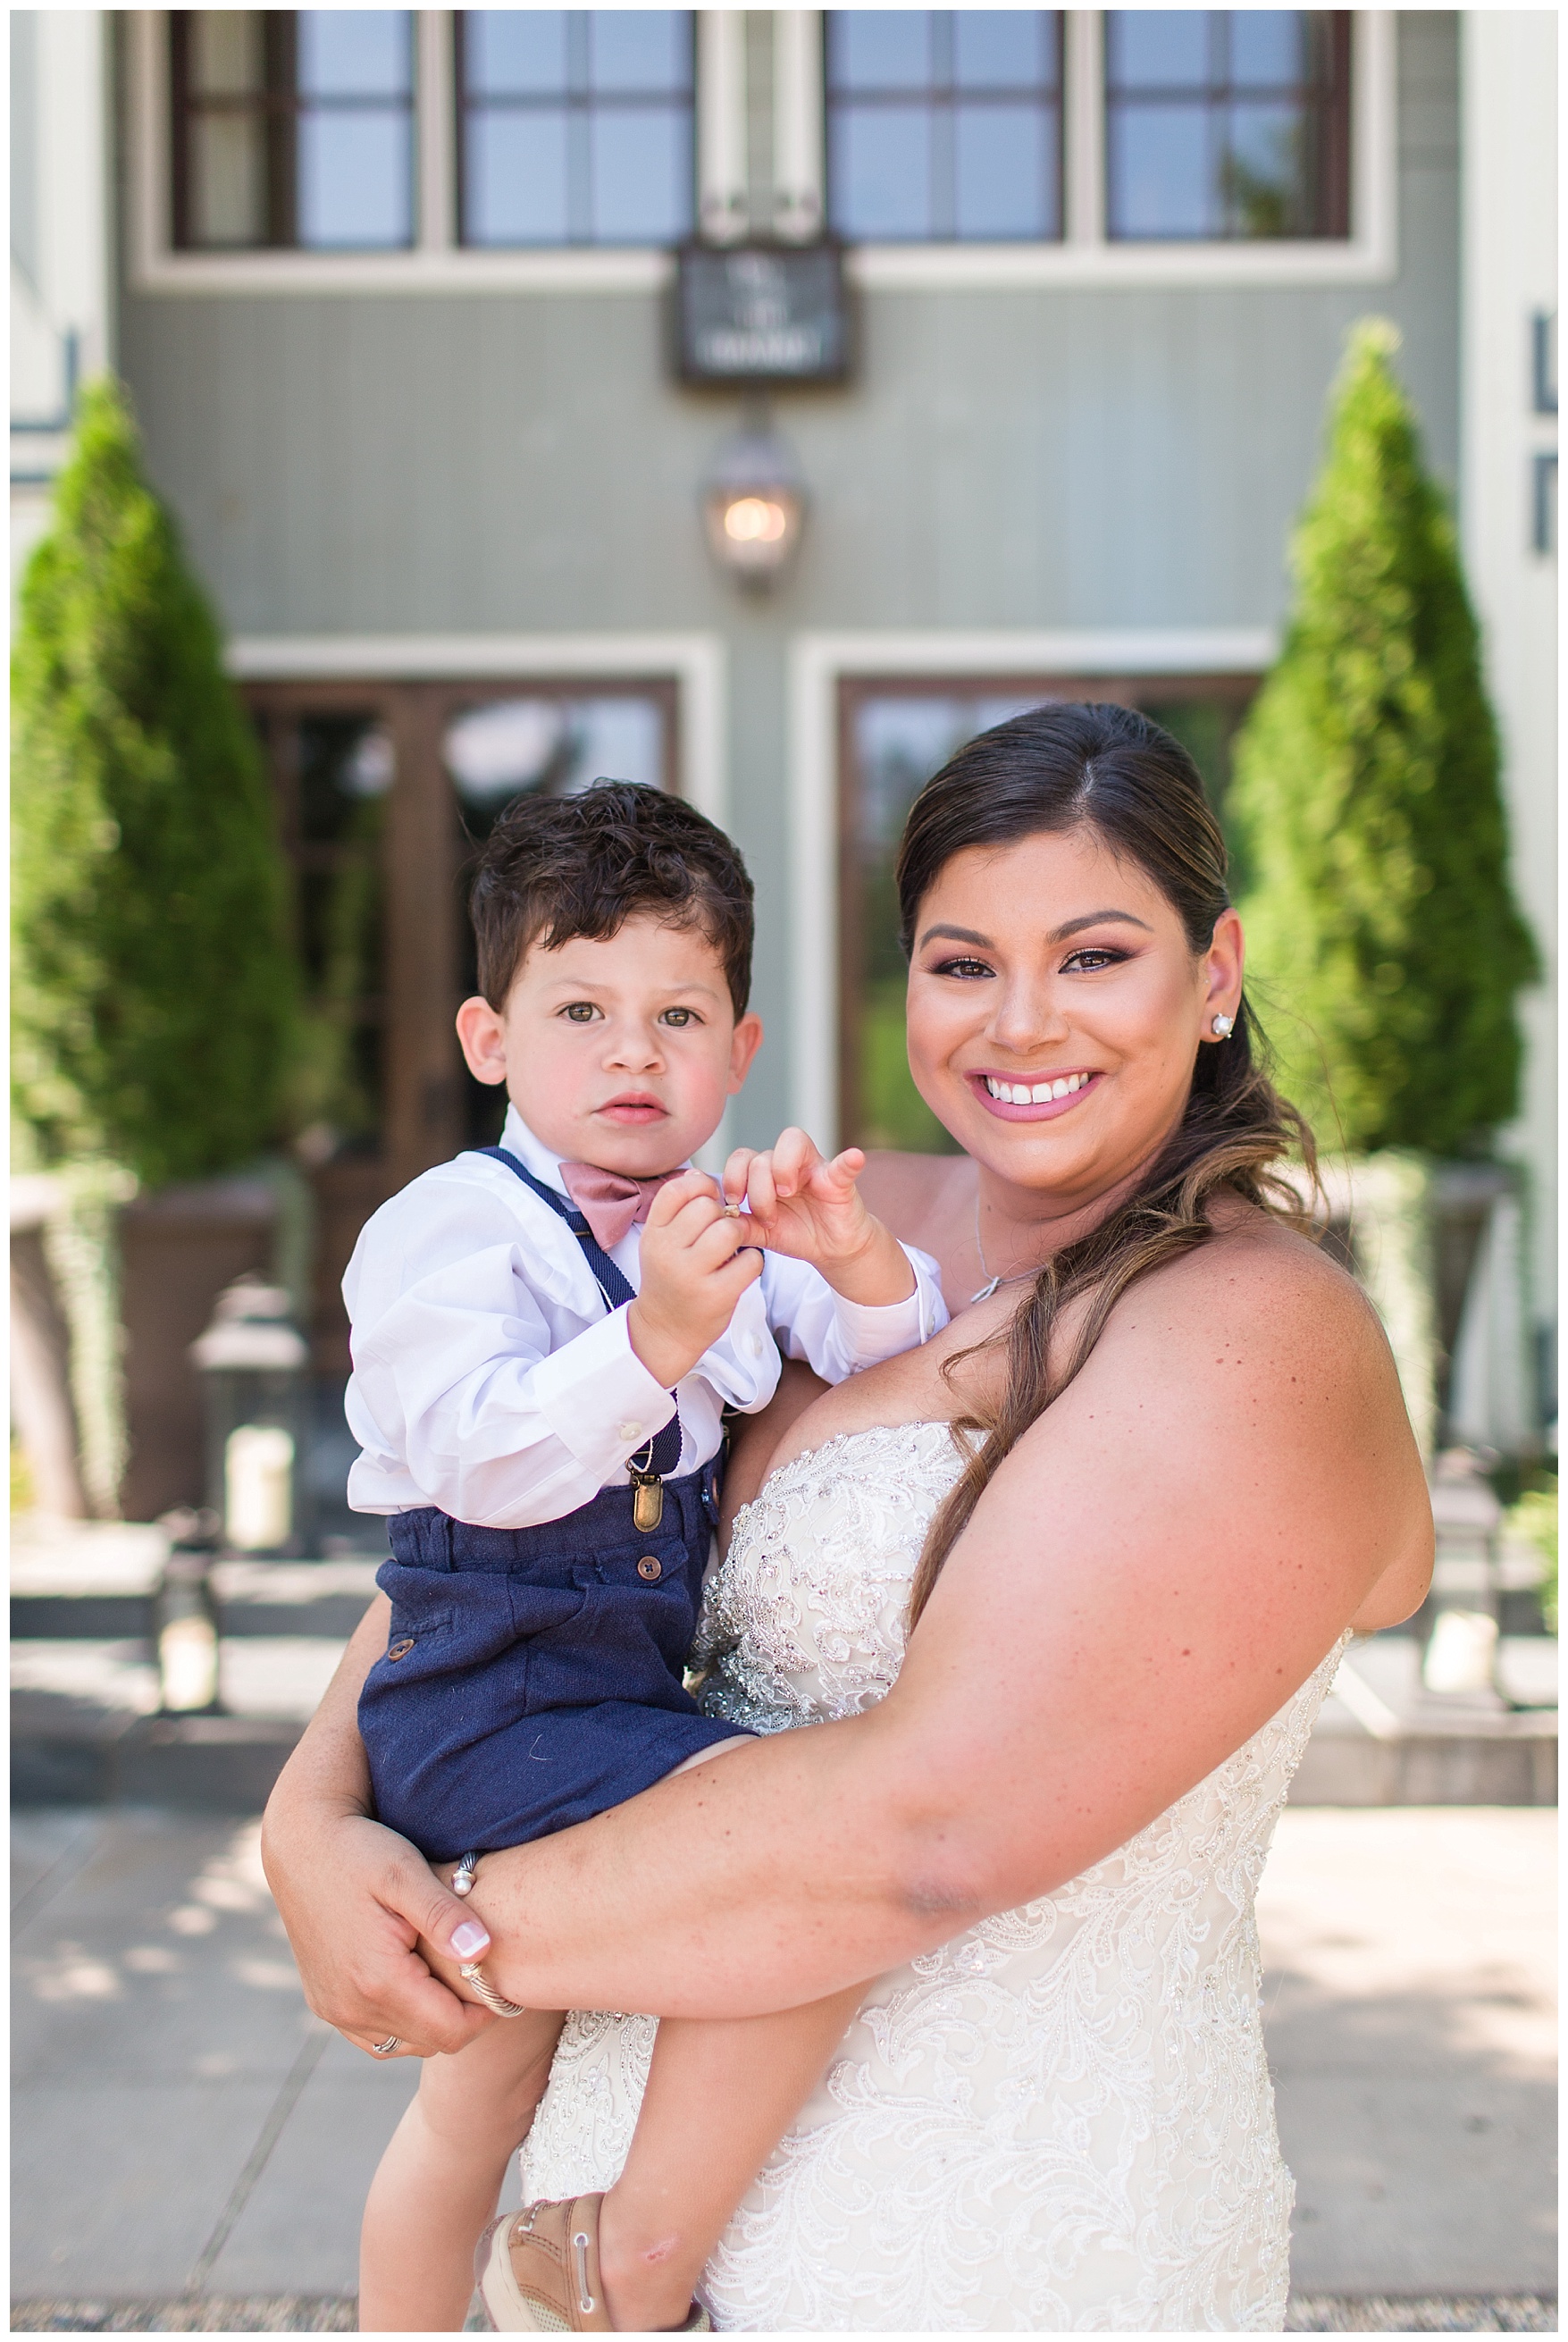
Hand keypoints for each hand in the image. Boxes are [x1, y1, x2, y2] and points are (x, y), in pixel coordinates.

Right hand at [260, 1804, 497, 2060]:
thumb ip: (443, 1915)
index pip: (451, 2031)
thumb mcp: (406, 1872)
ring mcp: (334, 2010)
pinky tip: (416, 1982)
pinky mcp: (325, 2004)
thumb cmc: (359, 1852)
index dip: (486, 2011)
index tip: (500, 1978)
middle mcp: (351, 2006)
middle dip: (463, 2016)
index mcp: (377, 1980)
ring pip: (404, 2044)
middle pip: (431, 2043)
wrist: (302, 1845)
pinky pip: (375, 2037)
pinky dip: (403, 2021)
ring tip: (448, 1973)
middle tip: (479, 1972)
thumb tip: (482, 1951)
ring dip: (433, 2021)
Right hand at [627, 1167, 763, 1388]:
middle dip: (722, 1214)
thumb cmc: (670, 1278)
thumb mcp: (661, 1242)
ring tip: (732, 1250)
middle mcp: (667, 1252)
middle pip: (708, 1207)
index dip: (700, 1187)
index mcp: (653, 1234)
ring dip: (739, 1235)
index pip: (678, 1190)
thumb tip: (699, 1175)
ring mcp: (691, 1275)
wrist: (665, 1330)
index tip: (707, 1203)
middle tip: (721, 1233)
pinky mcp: (717, 1295)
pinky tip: (738, 1271)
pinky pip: (751, 1260)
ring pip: (730, 1229)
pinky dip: (752, 1263)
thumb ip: (677, 1210)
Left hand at [722, 1130, 915, 1308]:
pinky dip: (848, 1160)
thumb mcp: (761, 1233)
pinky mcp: (839, 1181)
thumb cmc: (796, 1233)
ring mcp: (815, 1168)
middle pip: (762, 1155)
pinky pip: (843, 1164)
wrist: (832, 1249)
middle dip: (757, 1189)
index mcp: (767, 1173)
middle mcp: (789, 1164)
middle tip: (766, 1215)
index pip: (742, 1156)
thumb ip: (738, 1224)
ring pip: (792, 1143)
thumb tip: (710, 1216)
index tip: (735, 1203)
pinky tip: (853, 1158)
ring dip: (782, 1170)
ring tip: (786, 1196)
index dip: (733, 1176)